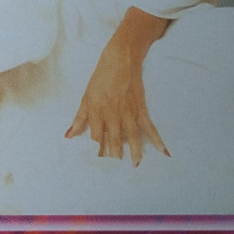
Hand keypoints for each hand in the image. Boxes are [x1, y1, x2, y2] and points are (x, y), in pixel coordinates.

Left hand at [65, 14, 169, 165]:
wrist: (119, 60)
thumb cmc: (100, 78)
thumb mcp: (86, 97)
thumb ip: (79, 119)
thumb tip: (68, 136)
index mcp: (97, 112)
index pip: (95, 138)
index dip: (95, 151)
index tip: (96, 164)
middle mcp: (112, 115)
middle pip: (113, 141)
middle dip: (114, 157)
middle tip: (115, 174)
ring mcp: (128, 113)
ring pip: (131, 138)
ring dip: (134, 153)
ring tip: (134, 166)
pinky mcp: (141, 109)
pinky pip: (150, 128)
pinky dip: (157, 140)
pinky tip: (164, 152)